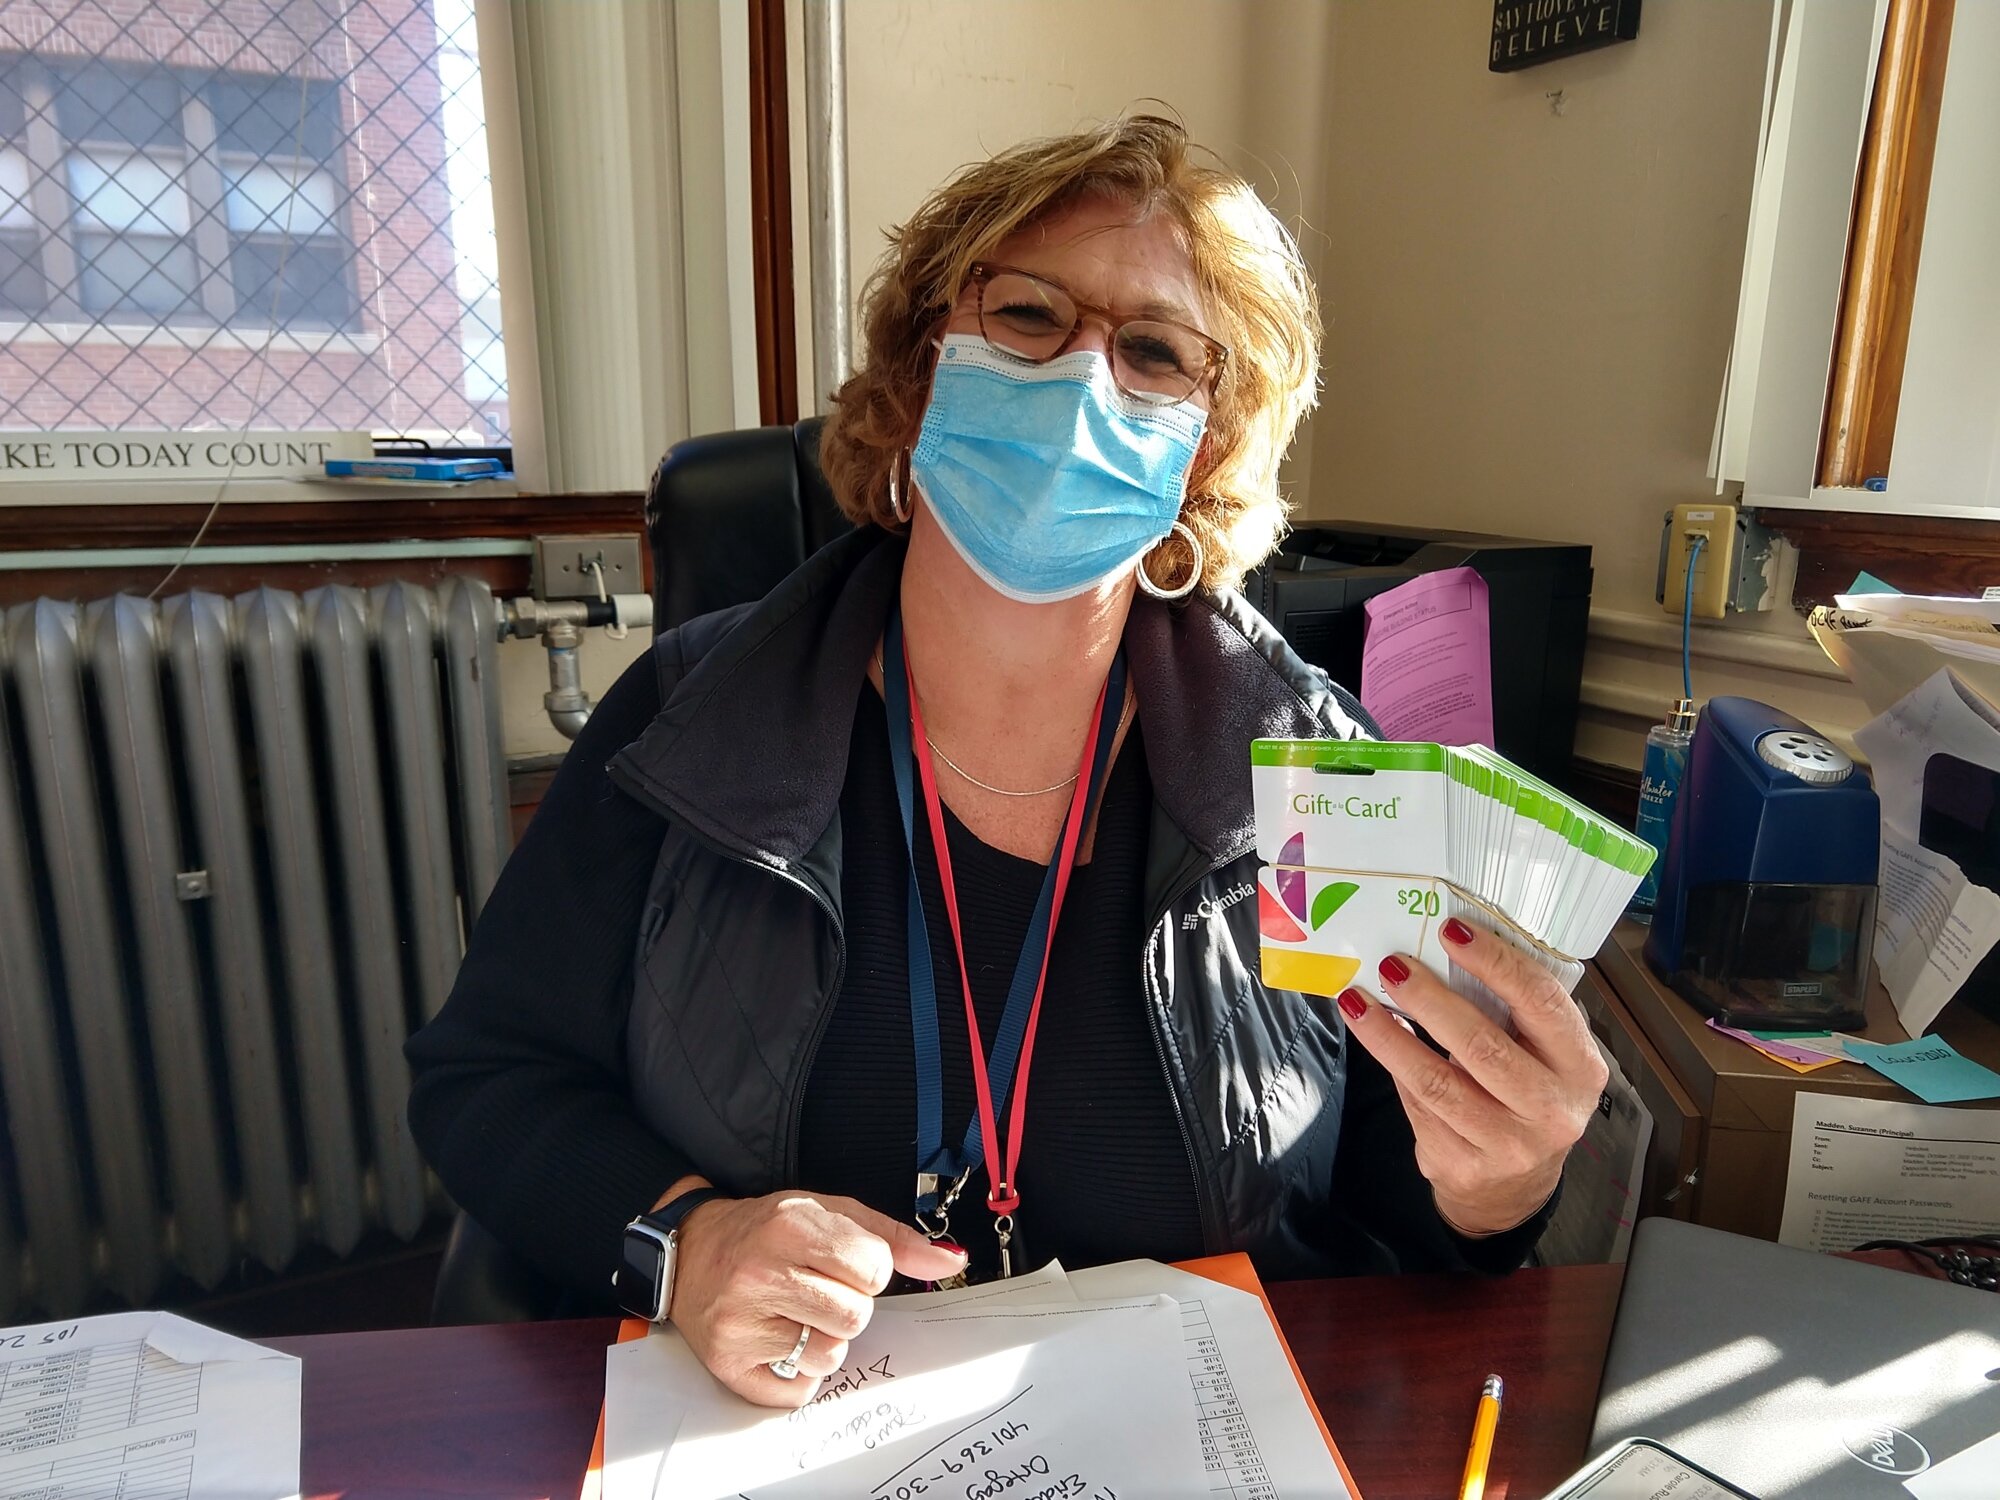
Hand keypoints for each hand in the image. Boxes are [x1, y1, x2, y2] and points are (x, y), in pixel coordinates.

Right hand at [667, 1186, 968, 1406]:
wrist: (692, 1251)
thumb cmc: (766, 1231)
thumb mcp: (830, 1212)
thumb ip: (893, 1238)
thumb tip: (950, 1261)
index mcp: (789, 1226)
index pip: (874, 1268)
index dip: (869, 1269)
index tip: (844, 1263)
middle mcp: (760, 1274)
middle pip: (856, 1316)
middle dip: (849, 1305)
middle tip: (817, 1288)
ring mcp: (741, 1324)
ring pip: (831, 1355)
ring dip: (824, 1339)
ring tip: (795, 1312)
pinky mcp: (730, 1365)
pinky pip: (800, 1389)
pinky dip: (797, 1370)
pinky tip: (777, 1337)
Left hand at [1337, 917, 1606, 1236]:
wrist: (1513, 1188)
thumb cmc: (1524, 1096)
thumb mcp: (1540, 1057)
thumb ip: (1509, 1014)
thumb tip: (1441, 951)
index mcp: (1580, 1068)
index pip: (1542, 1003)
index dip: (1495, 962)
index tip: (1452, 930)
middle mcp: (1553, 1110)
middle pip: (1484, 1046)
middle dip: (1431, 999)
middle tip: (1394, 965)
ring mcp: (1509, 1147)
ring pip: (1438, 1082)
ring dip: (1390, 1036)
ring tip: (1359, 1000)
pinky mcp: (1464, 1167)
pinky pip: (1419, 1107)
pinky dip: (1393, 1067)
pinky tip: (1374, 1038)